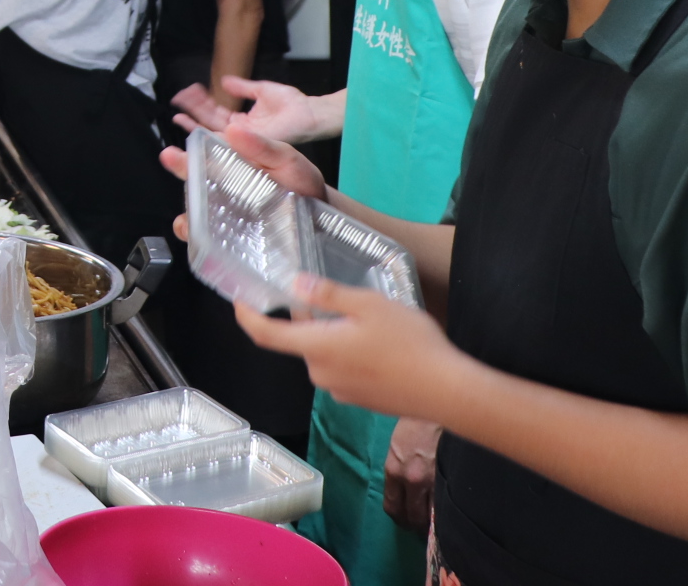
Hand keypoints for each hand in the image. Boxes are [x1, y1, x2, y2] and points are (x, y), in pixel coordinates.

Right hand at [159, 119, 327, 240]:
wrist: (323, 220)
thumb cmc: (302, 184)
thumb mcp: (286, 158)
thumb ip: (262, 145)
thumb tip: (234, 129)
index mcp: (233, 167)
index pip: (201, 160)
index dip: (184, 159)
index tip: (173, 156)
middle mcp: (224, 192)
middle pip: (192, 189)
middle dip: (180, 192)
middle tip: (179, 191)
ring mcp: (228, 218)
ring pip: (196, 219)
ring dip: (188, 221)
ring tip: (190, 222)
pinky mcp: (234, 242)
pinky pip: (211, 244)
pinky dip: (203, 245)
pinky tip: (207, 244)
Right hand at [171, 77, 326, 144]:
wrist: (311, 113)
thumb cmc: (293, 104)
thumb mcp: (262, 90)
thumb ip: (243, 87)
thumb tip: (225, 80)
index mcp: (244, 122)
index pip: (216, 113)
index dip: (201, 103)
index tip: (188, 92)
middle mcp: (241, 133)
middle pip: (210, 123)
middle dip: (193, 111)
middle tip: (177, 101)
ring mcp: (245, 140)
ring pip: (213, 132)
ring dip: (195, 121)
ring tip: (179, 112)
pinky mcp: (249, 143)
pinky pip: (226, 141)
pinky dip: (209, 134)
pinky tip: (196, 126)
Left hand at [237, 275, 475, 422]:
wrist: (448, 392)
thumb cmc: (410, 344)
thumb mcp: (369, 305)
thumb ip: (328, 295)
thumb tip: (294, 285)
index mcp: (318, 347)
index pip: (266, 335)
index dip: (247, 317)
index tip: (239, 300)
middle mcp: (321, 374)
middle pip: (300, 341)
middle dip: (309, 319)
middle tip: (338, 300)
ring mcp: (340, 392)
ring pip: (323, 355)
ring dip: (332, 337)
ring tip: (369, 323)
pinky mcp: (360, 401)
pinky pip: (342, 371)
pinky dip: (349, 356)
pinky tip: (380, 348)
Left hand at [383, 415, 441, 530]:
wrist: (438, 409)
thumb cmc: (415, 424)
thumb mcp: (397, 447)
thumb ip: (398, 469)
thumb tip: (404, 491)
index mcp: (393, 469)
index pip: (391, 505)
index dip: (398, 517)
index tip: (404, 518)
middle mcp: (410, 479)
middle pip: (410, 516)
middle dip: (414, 524)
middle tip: (419, 525)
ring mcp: (432, 481)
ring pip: (430, 516)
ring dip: (430, 523)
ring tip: (434, 522)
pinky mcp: (450, 479)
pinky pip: (446, 506)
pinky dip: (445, 513)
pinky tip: (447, 512)